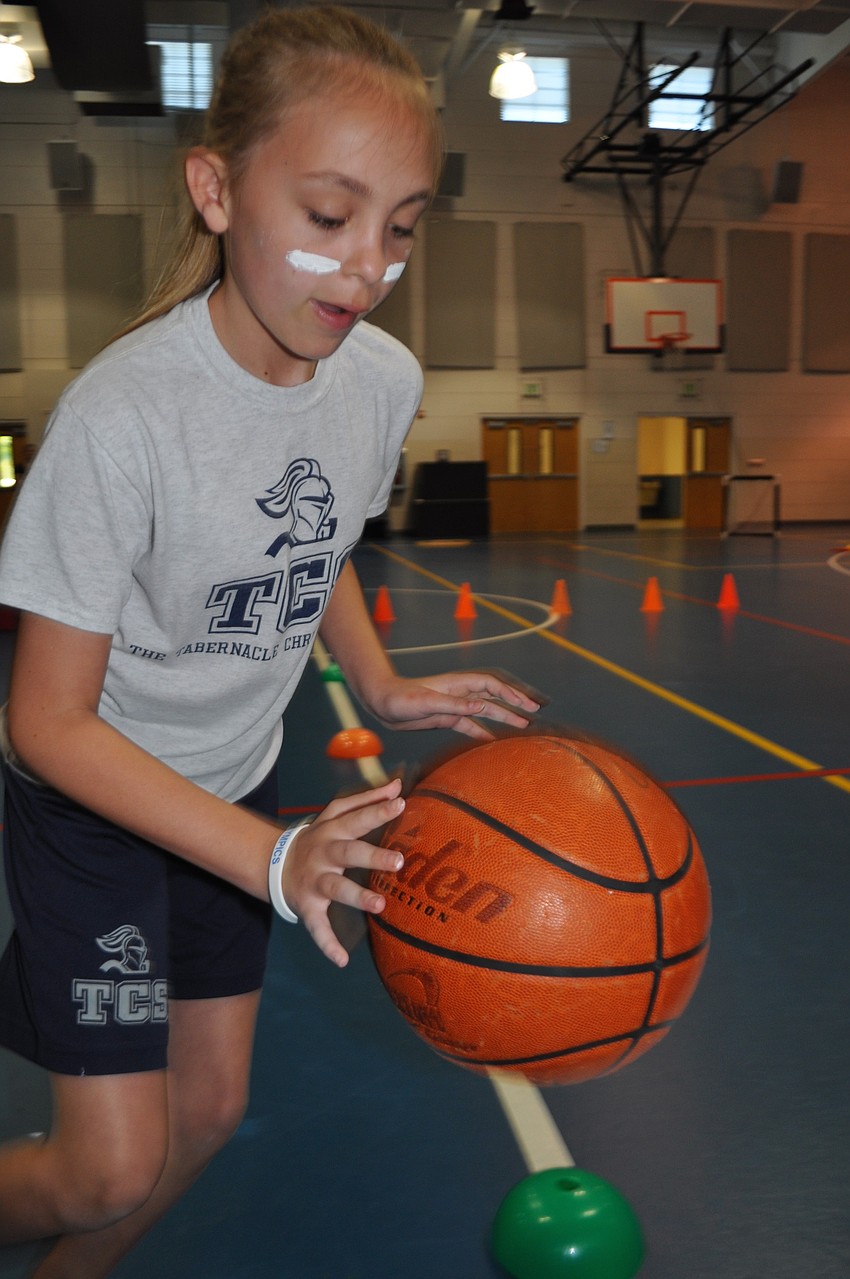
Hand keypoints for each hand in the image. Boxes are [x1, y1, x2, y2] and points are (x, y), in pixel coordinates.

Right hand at [279, 778, 405, 966]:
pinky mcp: (308, 906)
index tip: (401, 803)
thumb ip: (366, 799)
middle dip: (372, 856)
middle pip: (348, 853)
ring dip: (357, 897)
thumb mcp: (335, 815)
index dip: (377, 810)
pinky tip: (342, 960)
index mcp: (331, 831)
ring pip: (336, 889)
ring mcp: (315, 881)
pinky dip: (327, 944)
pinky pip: (317, 927)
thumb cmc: (319, 838)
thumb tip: (398, 784)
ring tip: (380, 905)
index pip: (357, 818)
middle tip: (399, 861)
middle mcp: (323, 854)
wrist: (275, 864)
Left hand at [365, 669, 542, 739]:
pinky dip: (483, 733)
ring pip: (485, 711)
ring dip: (503, 717)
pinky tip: (494, 742)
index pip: (490, 686)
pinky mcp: (446, 718)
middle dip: (514, 703)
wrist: (381, 703)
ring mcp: (454, 706)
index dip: (510, 693)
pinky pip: (470, 725)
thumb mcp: (425, 702)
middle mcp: (459, 694)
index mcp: (457, 685)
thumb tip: (481, 705)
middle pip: (494, 696)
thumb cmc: (399, 699)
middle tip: (534, 713)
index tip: (527, 704)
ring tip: (523, 727)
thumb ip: (453, 704)